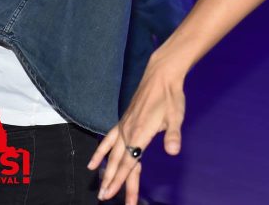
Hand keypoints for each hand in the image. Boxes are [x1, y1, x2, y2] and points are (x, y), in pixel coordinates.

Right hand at [88, 54, 186, 203]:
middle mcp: (128, 132)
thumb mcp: (176, 116)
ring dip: (106, 172)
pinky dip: (100, 153)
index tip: (111, 195)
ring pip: (112, 154)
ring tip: (100, 188)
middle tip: (104, 198)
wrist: (161, 76)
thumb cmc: (171, 97)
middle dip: (112, 182)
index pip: (129, 163)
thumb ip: (173, 135)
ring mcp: (123, 126)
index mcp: (140, 133)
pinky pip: (108, 140)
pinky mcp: (122, 122)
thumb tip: (173, 151)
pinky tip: (93, 164)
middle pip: (119, 162)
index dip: (121, 181)